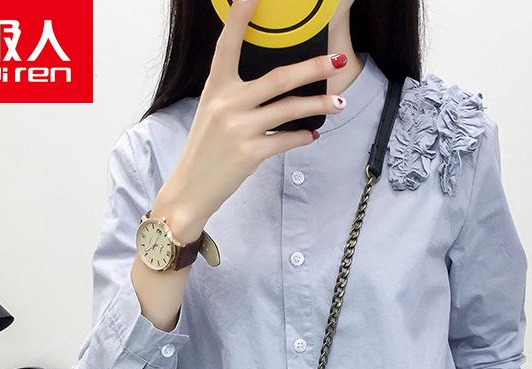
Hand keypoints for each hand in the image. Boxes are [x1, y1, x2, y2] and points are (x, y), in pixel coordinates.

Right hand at [154, 0, 348, 242]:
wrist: (190, 188)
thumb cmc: (205, 150)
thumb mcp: (212, 113)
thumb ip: (235, 94)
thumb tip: (273, 85)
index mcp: (215, 88)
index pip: (228, 45)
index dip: (240, 18)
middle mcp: (227, 104)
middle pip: (278, 78)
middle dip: (313, 68)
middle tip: (337, 60)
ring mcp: (239, 129)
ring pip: (289, 109)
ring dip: (318, 105)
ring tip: (340, 103)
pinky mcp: (250, 154)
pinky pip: (286, 139)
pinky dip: (302, 136)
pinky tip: (312, 134)